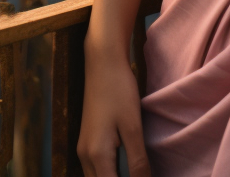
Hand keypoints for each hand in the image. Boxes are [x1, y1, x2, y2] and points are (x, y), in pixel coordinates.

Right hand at [77, 45, 152, 176]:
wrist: (103, 63)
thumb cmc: (119, 90)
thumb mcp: (133, 126)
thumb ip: (137, 160)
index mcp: (96, 155)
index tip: (146, 176)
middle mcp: (85, 157)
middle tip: (142, 172)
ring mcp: (83, 149)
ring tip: (137, 170)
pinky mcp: (87, 141)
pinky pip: (96, 168)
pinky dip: (110, 172)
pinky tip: (126, 165)